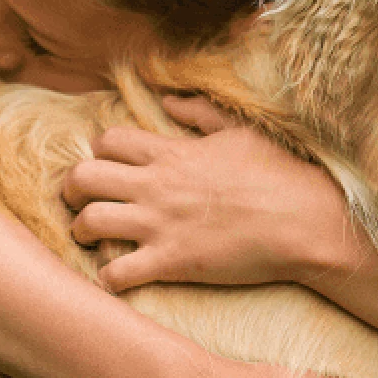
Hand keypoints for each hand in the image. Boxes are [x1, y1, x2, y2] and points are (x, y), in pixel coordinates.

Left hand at [63, 95, 355, 292]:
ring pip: (88, 223)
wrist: (305, 221)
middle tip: (80, 202)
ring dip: (81, 232)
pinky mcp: (171, 262)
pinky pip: (116, 273)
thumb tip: (170, 99)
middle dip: (71, 190)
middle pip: (82, 178)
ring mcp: (160, 225)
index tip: (109, 167)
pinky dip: (108, 278)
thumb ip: (200, 114)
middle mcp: (157, 186)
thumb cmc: (280, 174)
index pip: (108, 141)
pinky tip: (118, 277)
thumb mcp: (240, 131)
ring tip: (91, 240)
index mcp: (172, 152)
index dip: (99, 153)